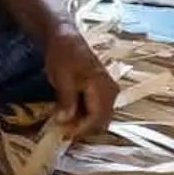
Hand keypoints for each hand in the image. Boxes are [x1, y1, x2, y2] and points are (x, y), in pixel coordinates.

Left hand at [43, 25, 118, 139]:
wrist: (66, 39)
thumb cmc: (64, 55)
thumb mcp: (62, 78)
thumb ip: (67, 101)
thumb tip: (65, 121)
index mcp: (104, 88)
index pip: (98, 118)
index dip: (82, 130)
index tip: (64, 136)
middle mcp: (111, 93)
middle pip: (101, 122)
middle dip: (83, 130)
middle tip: (62, 133)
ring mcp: (108, 93)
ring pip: (99, 119)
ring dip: (83, 125)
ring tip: (63, 127)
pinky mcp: (101, 94)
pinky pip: (96, 112)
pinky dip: (83, 118)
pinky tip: (69, 117)